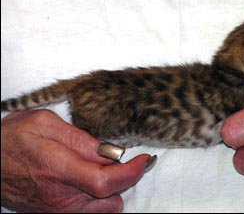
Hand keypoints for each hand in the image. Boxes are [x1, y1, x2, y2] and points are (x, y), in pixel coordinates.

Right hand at [1, 110, 154, 211]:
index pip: (107, 181)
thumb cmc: (11, 139)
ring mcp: (57, 211)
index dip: (133, 172)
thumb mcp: (44, 123)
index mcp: (59, 170)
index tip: (144, 159)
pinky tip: (87, 183)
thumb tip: (111, 151)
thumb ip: (81, 138)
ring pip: (105, 210)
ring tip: (97, 170)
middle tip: (113, 161)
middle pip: (113, 200)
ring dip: (111, 191)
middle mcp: (61, 198)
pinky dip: (98, 201)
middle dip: (123, 179)